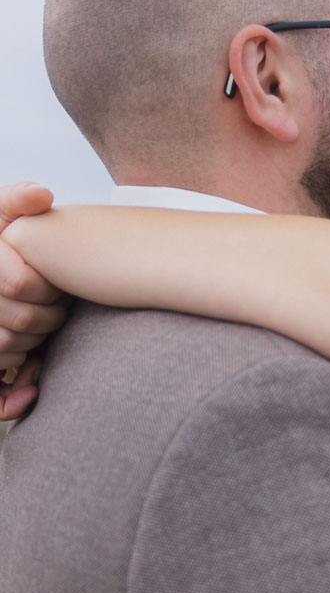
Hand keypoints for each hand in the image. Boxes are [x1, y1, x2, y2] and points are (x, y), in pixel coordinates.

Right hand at [0, 184, 64, 418]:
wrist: (2, 262)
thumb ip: (15, 200)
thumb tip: (42, 194)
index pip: (21, 283)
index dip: (47, 286)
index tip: (58, 281)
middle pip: (20, 321)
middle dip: (48, 317)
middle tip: (60, 308)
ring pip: (7, 349)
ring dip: (33, 346)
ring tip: (44, 328)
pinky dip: (11, 399)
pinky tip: (32, 387)